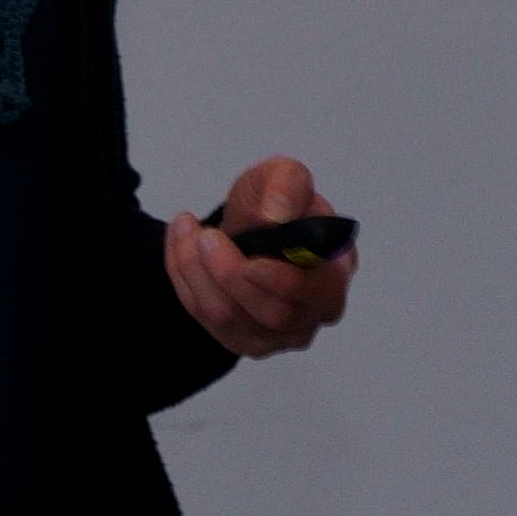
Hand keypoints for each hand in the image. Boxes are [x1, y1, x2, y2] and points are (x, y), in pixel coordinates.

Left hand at [161, 155, 357, 356]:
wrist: (246, 227)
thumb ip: (287, 185)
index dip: (284, 282)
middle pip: (274, 315)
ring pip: (232, 321)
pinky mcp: (242, 340)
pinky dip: (186, 281)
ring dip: (199, 274)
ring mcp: (277, 335)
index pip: (320, 292)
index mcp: (335, 271)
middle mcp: (312, 312)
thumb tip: (276, 216)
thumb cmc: (274, 205)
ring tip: (186, 230)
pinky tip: (181, 246)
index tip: (251, 262)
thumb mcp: (282, 175)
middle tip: (205, 237)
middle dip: (231, 276)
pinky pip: (205, 321)